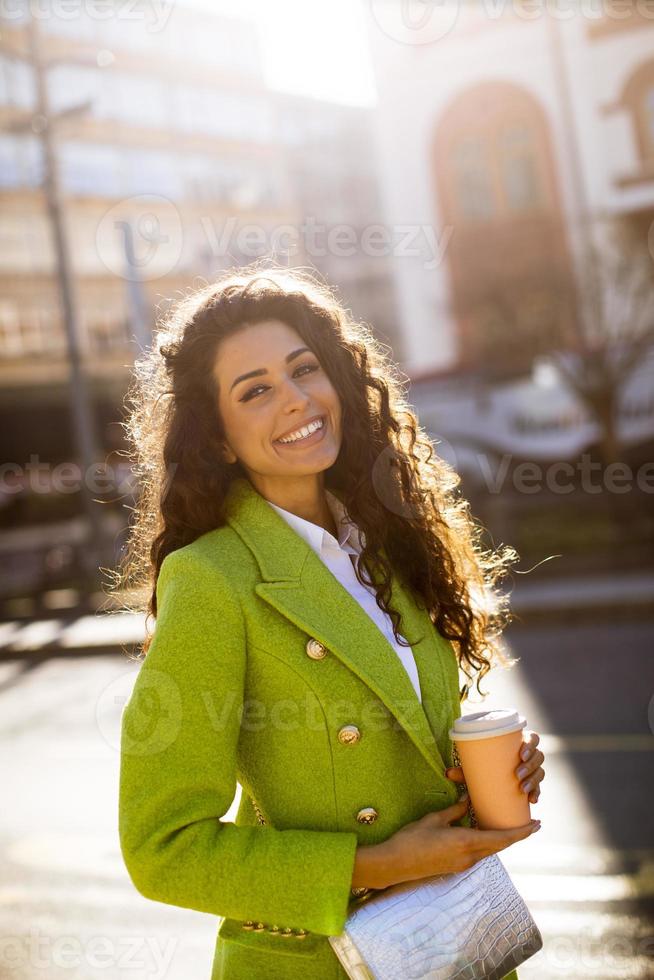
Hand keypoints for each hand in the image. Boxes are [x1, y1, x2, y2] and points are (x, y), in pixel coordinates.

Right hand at [374, 796, 539, 887]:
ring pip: (489, 851)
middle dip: (515, 835)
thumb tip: (467, 801)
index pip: (501, 838)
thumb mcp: (434, 819)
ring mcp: (462, 865)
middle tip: (529, 824)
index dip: (521, 832)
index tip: (537, 825)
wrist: (395, 864)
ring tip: (505, 824)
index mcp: (466, 842)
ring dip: (499, 839)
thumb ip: (454, 812)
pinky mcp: (455, 867)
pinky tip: (483, 833)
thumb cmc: (412, 839)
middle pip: (499, 846)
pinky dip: (486, 843)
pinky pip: (477, 854)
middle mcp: (469, 857)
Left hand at [445, 730, 545, 804]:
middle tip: (517, 775)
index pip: (533, 738)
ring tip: (522, 790)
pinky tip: (532, 800)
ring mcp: (532, 769)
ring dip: (534, 780)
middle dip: (530, 766)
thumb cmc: (483, 765)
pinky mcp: (532, 784)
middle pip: (538, 756)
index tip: (520, 755)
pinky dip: (536, 793)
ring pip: (540, 772)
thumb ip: (463, 769)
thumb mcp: (474, 766)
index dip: (530, 745)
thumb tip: (448, 773)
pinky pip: (539, 788)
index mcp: (518, 742)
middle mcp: (529, 755)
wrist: (487, 778)